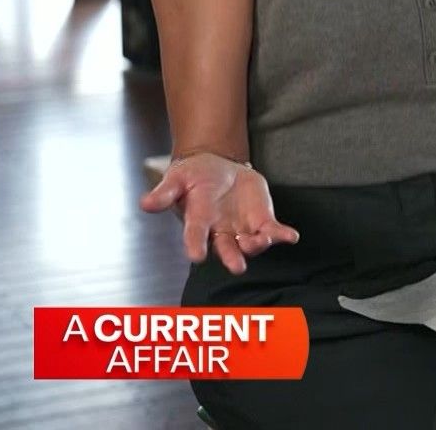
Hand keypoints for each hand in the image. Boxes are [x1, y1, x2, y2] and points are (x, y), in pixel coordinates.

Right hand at [139, 153, 299, 274]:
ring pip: (250, 243)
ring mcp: (241, 228)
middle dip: (232, 258)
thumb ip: (165, 192)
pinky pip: (272, 231)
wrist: (217, 168)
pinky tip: (291, 237)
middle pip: (226, 248)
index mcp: (197, 220)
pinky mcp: (260, 220)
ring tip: (264, 240)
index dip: (195, 245)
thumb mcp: (177, 178)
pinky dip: (282, 235)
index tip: (195, 257)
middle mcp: (219, 231)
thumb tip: (144, 203)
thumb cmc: (193, 176)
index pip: (195, 235)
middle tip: (238, 267)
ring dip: (258, 245)